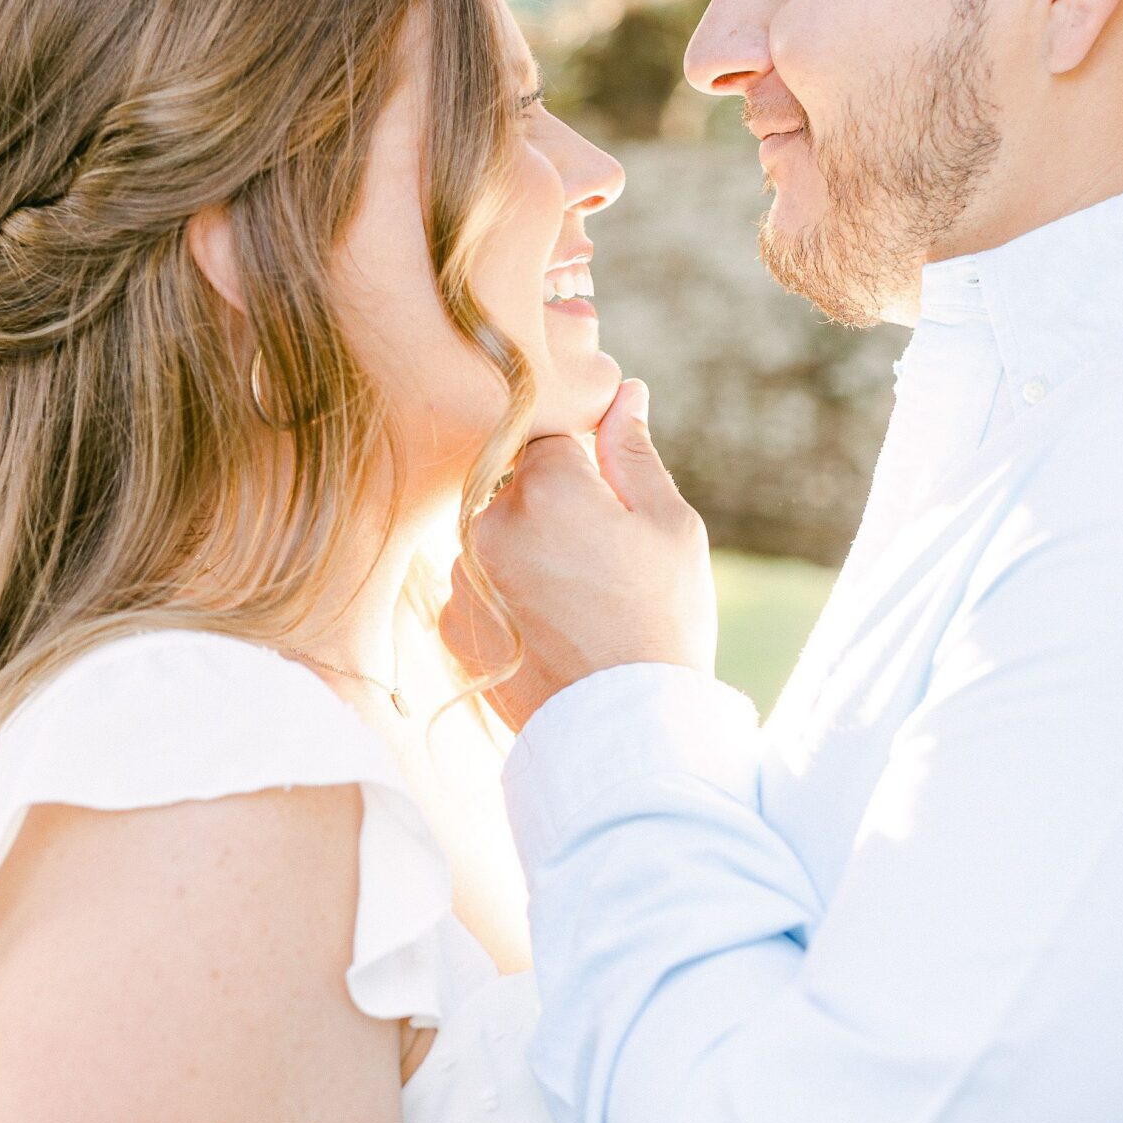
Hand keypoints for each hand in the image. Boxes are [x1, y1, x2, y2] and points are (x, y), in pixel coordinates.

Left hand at [440, 382, 717, 732]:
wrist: (623, 730)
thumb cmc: (661, 621)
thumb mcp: (670, 526)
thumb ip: (633, 452)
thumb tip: (623, 392)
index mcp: (544, 485)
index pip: (550, 435)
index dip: (585, 462)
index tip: (609, 500)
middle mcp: (487, 523)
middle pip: (516, 487)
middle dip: (555, 509)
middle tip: (602, 563)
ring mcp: (461, 578)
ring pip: (496, 539)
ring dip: (527, 554)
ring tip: (579, 606)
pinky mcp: (452, 625)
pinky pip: (480, 588)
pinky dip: (508, 599)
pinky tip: (551, 632)